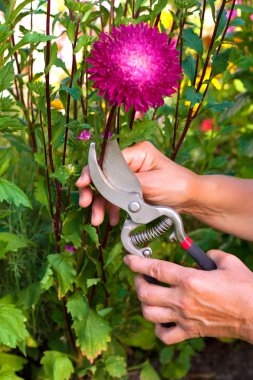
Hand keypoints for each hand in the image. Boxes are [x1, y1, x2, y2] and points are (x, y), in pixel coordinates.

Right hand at [76, 141, 197, 224]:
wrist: (191, 199)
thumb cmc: (177, 185)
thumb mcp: (152, 183)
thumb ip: (127, 182)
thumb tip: (104, 183)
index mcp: (136, 153)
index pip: (107, 160)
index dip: (92, 172)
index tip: (83, 184)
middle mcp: (130, 163)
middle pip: (103, 175)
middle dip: (94, 192)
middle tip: (86, 204)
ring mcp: (130, 177)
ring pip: (107, 189)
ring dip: (101, 204)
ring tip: (98, 220)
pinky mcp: (131, 190)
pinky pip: (115, 198)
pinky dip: (111, 209)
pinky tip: (111, 219)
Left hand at [124, 250, 252, 344]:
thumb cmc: (244, 288)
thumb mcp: (226, 262)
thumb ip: (208, 255)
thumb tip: (199, 256)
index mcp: (190, 280)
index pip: (155, 269)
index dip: (138, 263)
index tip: (129, 259)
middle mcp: (182, 300)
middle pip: (145, 293)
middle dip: (137, 283)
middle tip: (140, 277)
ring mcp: (184, 318)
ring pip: (149, 314)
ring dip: (144, 304)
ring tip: (148, 296)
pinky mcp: (190, 332)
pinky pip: (165, 335)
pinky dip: (158, 328)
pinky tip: (161, 319)